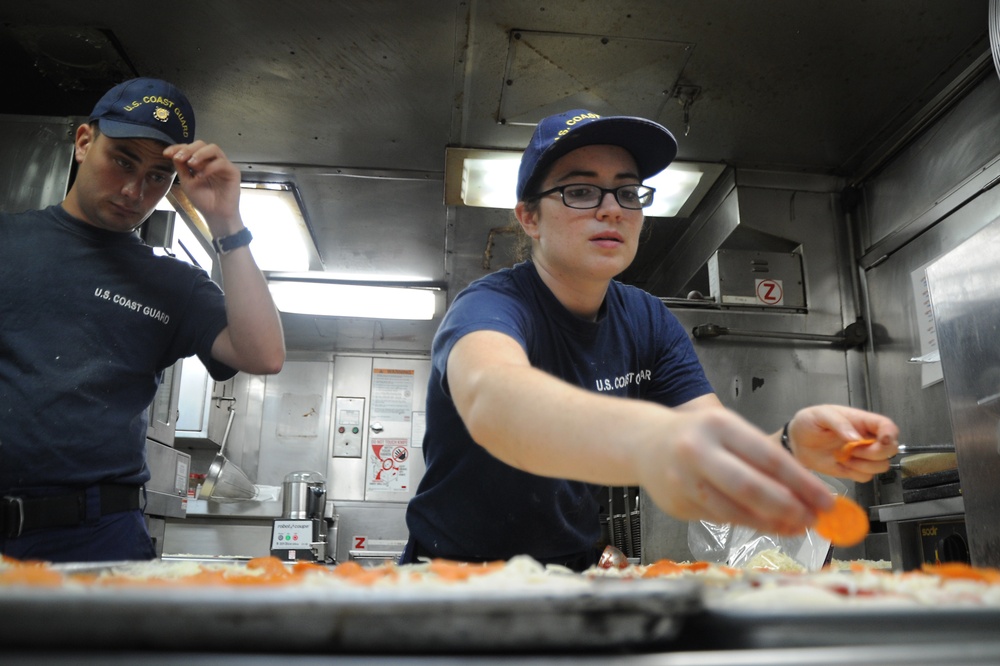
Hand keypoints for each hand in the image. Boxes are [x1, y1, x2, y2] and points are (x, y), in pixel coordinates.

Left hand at [163, 141, 242, 235]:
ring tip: (191, 163)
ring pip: (213, 148)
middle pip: (202, 144)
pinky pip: (222, 163)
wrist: (216, 215)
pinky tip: (201, 176)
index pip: (190, 149)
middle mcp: (212, 161)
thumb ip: (181, 168)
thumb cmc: (204, 201)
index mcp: (201, 162)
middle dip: (188, 149)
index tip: (167, 153)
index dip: (178, 148)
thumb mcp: (186, 182)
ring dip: (199, 154)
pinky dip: (210, 167)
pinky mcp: (233, 171)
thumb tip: (174, 154)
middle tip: (179, 158)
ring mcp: (223, 165)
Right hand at [637, 407, 834, 535]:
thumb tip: (808, 493)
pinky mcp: (676, 504)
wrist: (645, 443)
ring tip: (795, 527)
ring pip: (734, 511)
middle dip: (788, 508)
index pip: (769, 457)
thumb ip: (763, 459)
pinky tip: (764, 524)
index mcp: (718, 425)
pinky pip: (719, 519)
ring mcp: (682, 480)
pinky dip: (746, 524)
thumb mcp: (730, 432)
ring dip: (770, 523)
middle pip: (750, 488)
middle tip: (812, 520)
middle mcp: (697, 451)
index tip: (826, 500)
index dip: (802, 483)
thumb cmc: (698, 436)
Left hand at [784, 405, 899, 481]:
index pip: (888, 426)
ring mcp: (862, 455)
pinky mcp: (854, 469)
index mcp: (862, 421)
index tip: (882, 441)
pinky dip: (856, 474)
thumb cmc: (809, 422)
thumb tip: (856, 438)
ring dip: (865, 465)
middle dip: (875, 453)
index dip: (890, 434)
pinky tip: (842, 464)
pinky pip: (867, 477)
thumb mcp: (821, 415)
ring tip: (844, 457)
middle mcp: (867, 438)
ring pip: (882, 466)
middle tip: (852, 449)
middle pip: (891, 449)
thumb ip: (839, 423)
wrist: (796, 442)